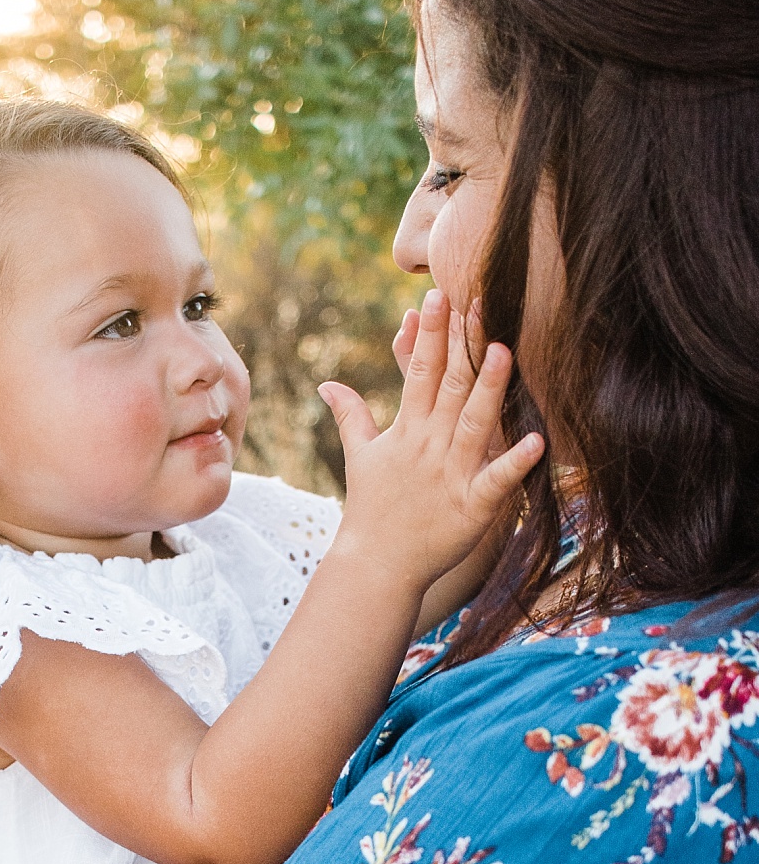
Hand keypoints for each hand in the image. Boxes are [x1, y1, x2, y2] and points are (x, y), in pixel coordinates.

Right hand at [319, 288, 542, 596]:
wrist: (376, 567)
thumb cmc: (371, 511)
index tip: (437, 295)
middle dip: (461, 344)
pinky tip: (537, 440)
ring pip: (474, 425)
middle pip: (447, 388)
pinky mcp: (473, 508)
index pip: (417, 372)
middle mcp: (429, 448)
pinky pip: (497, 482)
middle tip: (477, 301)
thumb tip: (326, 384)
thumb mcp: (360, 457)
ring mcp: (452, 477)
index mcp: (406, 432)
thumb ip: (350, 416)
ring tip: (503, 351)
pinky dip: (515, 463)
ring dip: (489, 389)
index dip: (429, 334)